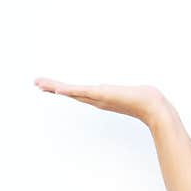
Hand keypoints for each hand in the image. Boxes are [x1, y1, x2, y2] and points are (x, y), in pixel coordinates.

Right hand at [33, 77, 166, 126]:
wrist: (153, 107)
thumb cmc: (147, 100)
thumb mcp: (136, 93)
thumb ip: (136, 93)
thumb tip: (144, 91)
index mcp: (102, 98)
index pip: (80, 93)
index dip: (65, 90)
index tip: (52, 87)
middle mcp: (98, 99)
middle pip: (71, 93)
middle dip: (53, 88)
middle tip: (36, 83)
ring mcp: (99, 98)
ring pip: (73, 92)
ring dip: (55, 87)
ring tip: (40, 83)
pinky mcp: (103, 95)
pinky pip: (82, 92)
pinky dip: (70, 91)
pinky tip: (58, 89)